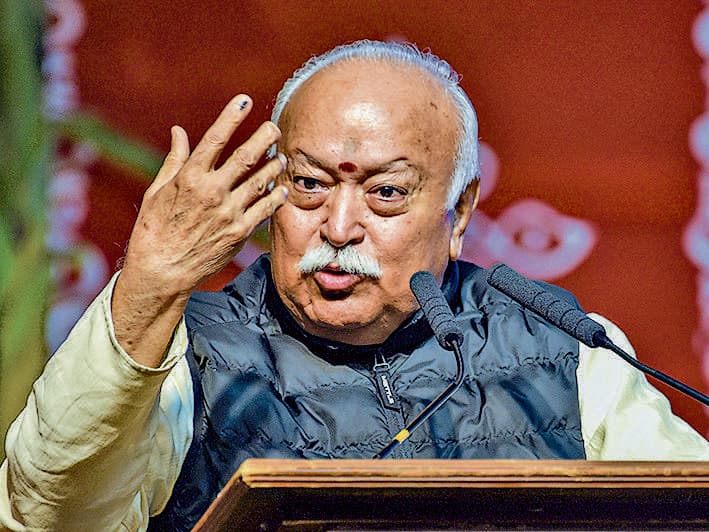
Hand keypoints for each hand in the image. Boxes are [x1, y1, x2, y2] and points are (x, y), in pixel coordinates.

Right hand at [112, 95, 286, 365]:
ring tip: (281, 157)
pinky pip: (265, 209)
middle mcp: (212, 191)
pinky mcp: (240, 232)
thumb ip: (175, 159)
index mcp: (189, 177)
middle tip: (275, 127)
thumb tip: (179, 131)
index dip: (231, 117)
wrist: (162, 271)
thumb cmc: (154, 229)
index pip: (215, 139)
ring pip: (260, 181)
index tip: (244, 100)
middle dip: (264, 137)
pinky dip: (275, 196)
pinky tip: (281, 188)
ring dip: (274, 165)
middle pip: (246, 157)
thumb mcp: (157, 191)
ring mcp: (229, 212)